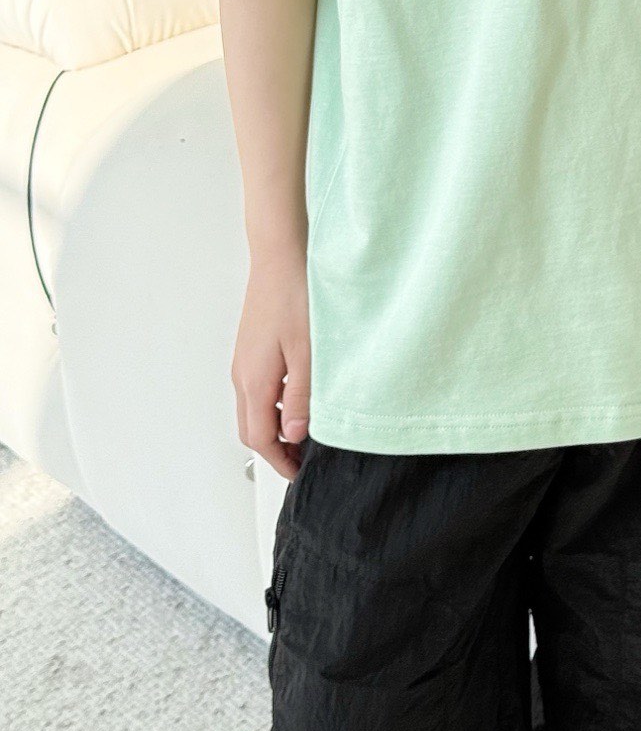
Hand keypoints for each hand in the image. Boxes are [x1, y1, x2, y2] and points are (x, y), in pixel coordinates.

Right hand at [233, 247, 311, 479]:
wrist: (279, 258)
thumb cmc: (295, 297)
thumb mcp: (307, 352)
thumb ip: (301, 396)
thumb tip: (295, 434)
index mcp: (254, 381)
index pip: (260, 439)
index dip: (279, 461)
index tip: (298, 472)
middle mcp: (242, 375)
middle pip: (251, 429)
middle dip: (274, 451)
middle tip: (301, 460)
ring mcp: (243, 362)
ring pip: (252, 410)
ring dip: (273, 428)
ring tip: (304, 432)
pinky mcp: (250, 350)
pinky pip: (255, 391)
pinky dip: (271, 406)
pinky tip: (295, 398)